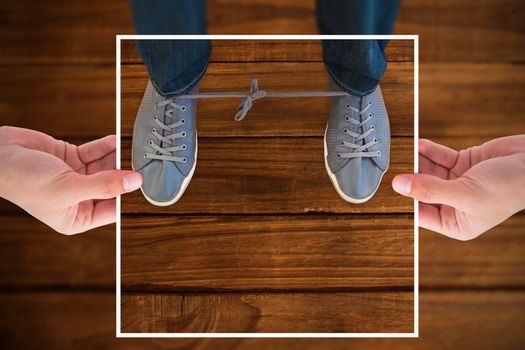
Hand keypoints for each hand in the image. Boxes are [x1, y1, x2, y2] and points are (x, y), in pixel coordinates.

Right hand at [0, 126, 141, 234]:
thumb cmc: (24, 180)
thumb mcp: (69, 187)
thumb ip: (104, 184)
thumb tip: (134, 182)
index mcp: (76, 218)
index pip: (112, 210)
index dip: (126, 196)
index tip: (140, 182)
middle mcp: (77, 199)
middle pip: (110, 187)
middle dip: (123, 175)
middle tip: (139, 163)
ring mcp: (75, 177)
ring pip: (105, 168)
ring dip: (115, 159)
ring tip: (129, 149)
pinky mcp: (70, 158)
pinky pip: (94, 153)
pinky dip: (105, 147)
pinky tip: (114, 141)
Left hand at [392, 135, 524, 239]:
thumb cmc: (508, 187)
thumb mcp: (464, 193)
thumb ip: (429, 189)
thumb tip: (400, 185)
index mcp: (457, 223)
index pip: (422, 214)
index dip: (409, 200)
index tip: (396, 184)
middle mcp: (456, 205)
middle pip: (424, 191)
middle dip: (413, 179)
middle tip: (400, 165)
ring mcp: (459, 183)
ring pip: (430, 172)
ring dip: (419, 162)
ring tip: (409, 151)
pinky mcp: (464, 164)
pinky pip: (440, 158)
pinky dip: (430, 151)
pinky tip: (420, 145)